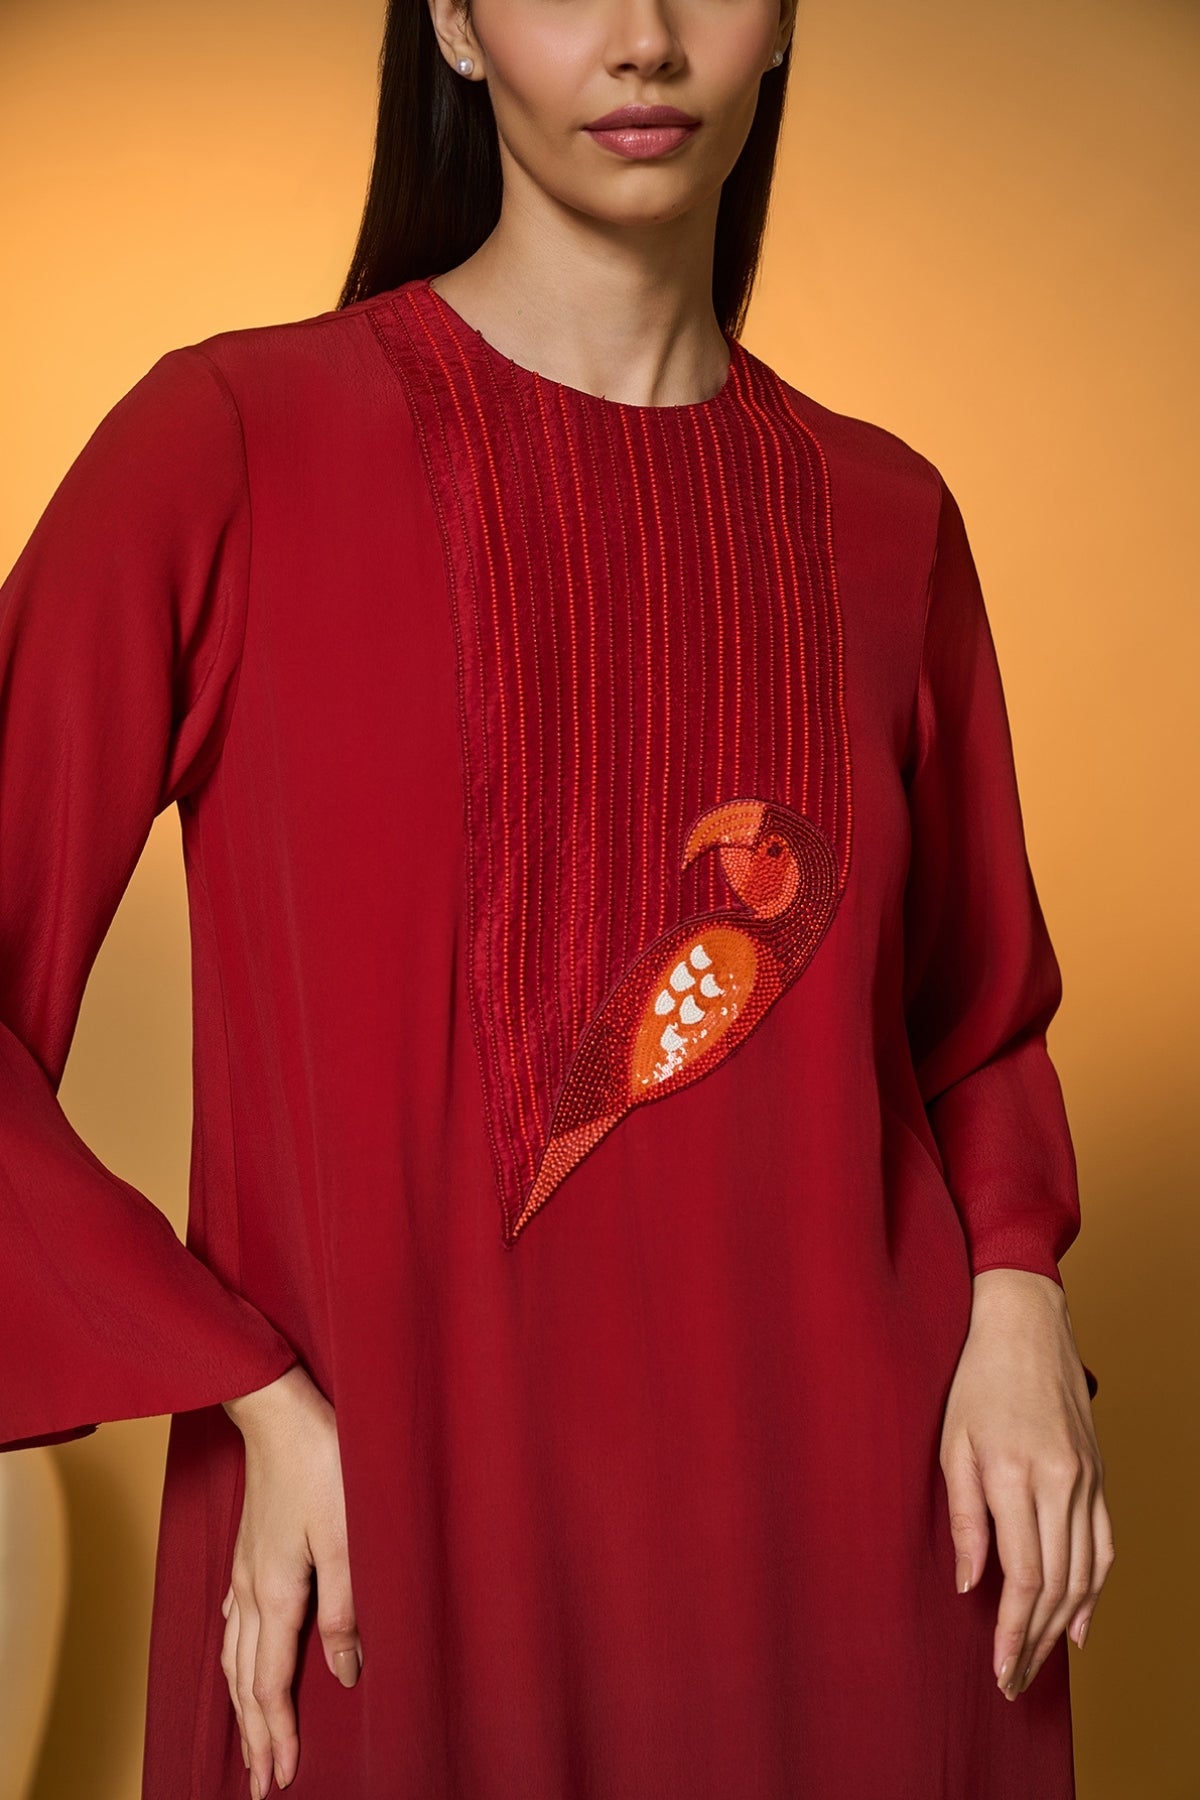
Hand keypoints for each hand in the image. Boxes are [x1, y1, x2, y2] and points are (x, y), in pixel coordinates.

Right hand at [219, 1365, 361, 1796]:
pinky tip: (236, 1654)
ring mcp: (244, 1569)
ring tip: (249, 1738)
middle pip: (245, 1680)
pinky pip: (233, 1621)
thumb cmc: (322, 1465)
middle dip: (253, 1735)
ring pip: (234, 1654)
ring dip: (241, 1702)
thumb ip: (346, 1610)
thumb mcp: (348, 1538)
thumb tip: (345, 1675)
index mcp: (276, 1594)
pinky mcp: (248, 1549)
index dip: (277, 1734)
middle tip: (259, 1785)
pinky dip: (235, 1655)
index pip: (271, 1684)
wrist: (280, 1411)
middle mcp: (250, 1590)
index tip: (280, 1780)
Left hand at [938, 1268, 1113, 1699]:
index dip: (1013, 1631)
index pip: (1023, 1576)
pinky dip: (1095, 1590)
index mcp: (1015, 1475)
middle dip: (1036, 1641)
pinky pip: (1103, 1545)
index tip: (1001, 1669)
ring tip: (1039, 1661)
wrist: (1026, 1325)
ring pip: (1085, 1573)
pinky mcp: (1098, 1475)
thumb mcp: (950, 1442)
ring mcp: (1086, 1479)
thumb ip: (963, 1517)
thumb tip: (970, 1585)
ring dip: (1064, 1625)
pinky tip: (1080, 1622)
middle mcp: (1059, 1482)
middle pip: (1057, 1585)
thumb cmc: (975, 1379)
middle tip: (1015, 1682)